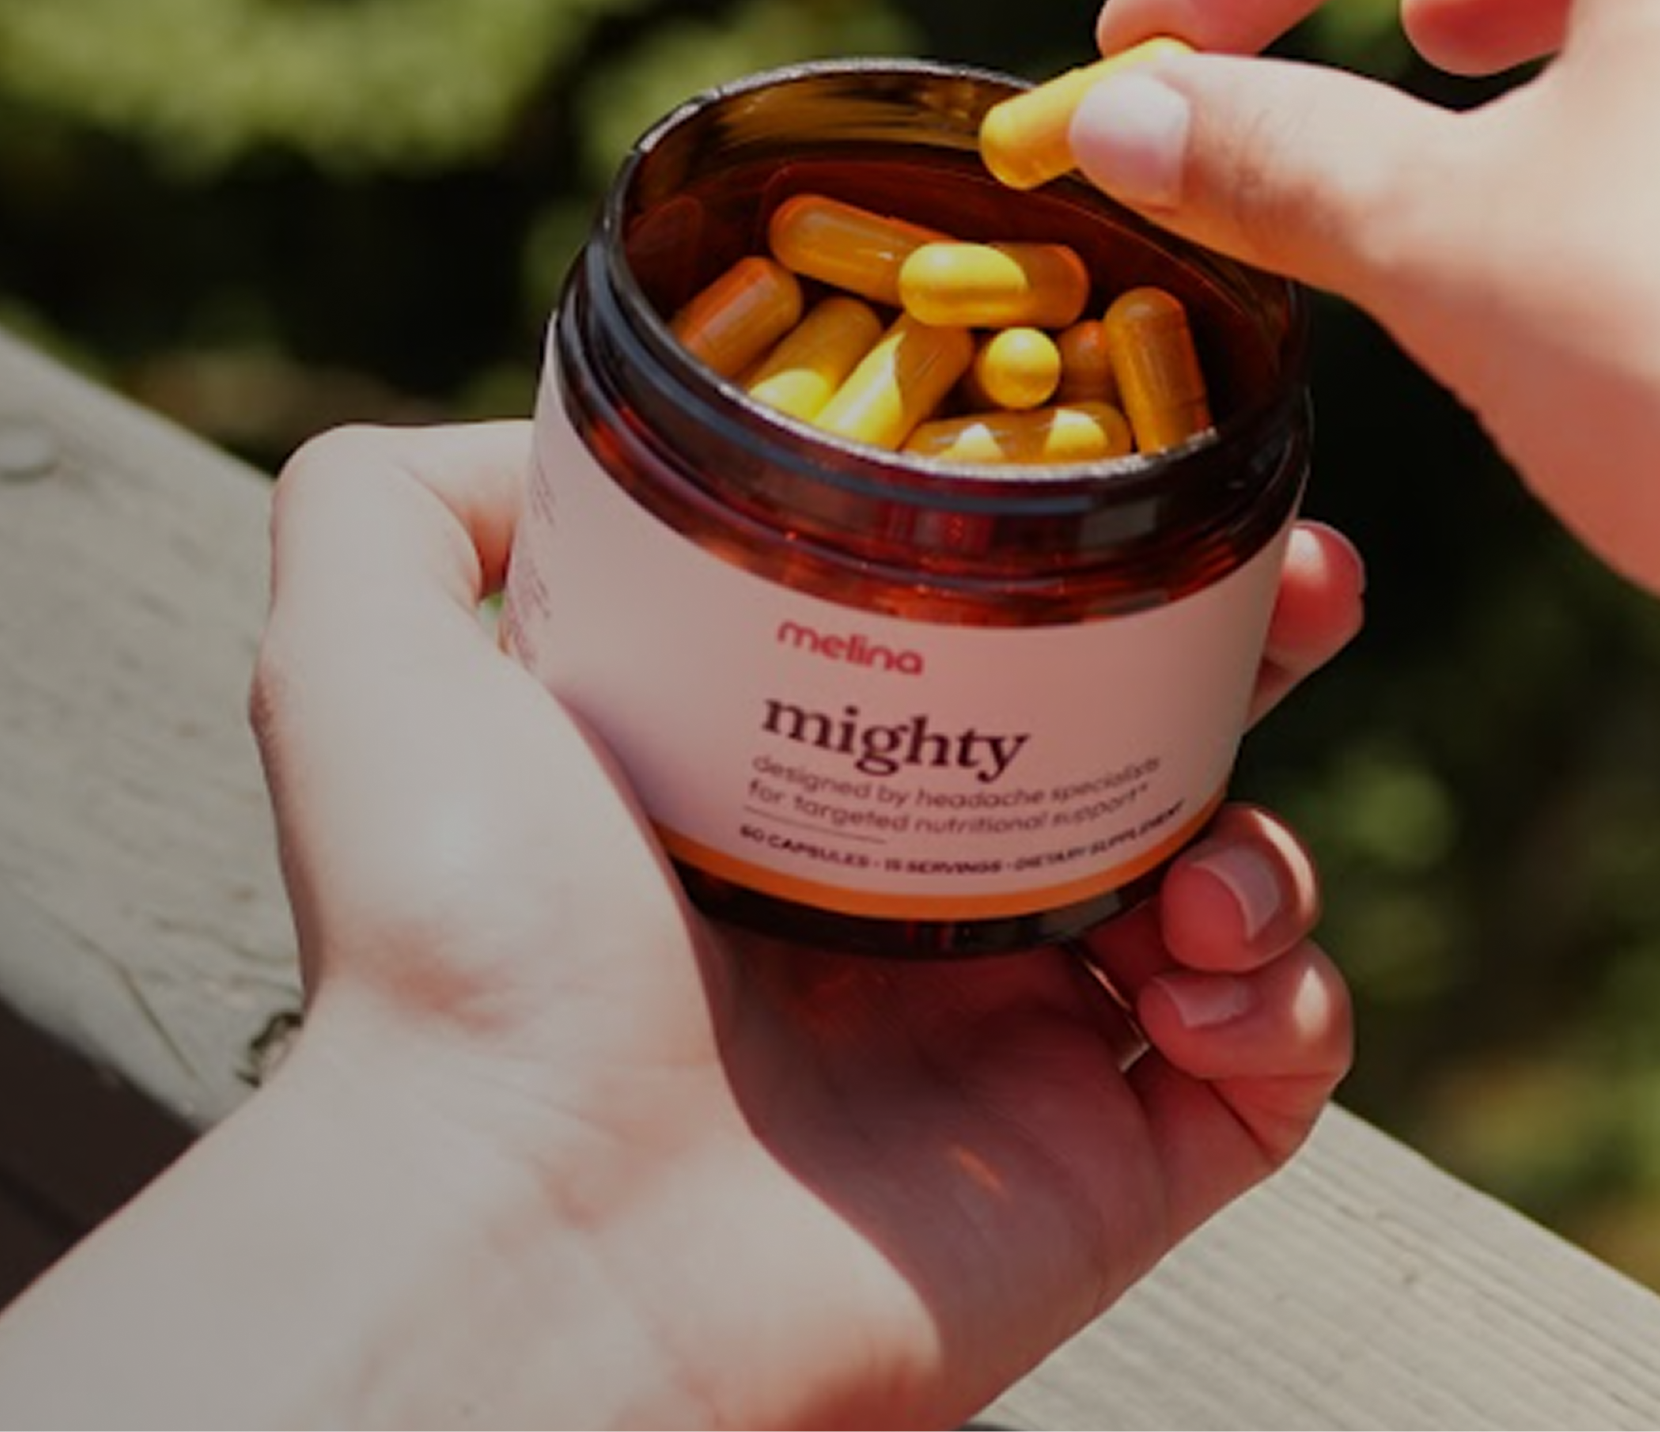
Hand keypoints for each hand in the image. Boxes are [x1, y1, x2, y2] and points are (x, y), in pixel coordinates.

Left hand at [250, 420, 1368, 1428]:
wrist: (535, 1225)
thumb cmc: (450, 953)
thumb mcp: (361, 658)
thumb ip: (395, 500)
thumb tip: (551, 434)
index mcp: (768, 785)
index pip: (963, 635)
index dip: (1070, 545)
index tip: (1143, 467)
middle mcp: (894, 909)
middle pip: (1128, 738)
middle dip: (1241, 645)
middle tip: (1298, 585)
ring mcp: (1005, 1046)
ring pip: (1227, 892)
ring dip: (1268, 842)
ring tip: (1204, 868)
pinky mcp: (1096, 1175)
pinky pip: (1274, 1073)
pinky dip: (1289, 1007)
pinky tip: (1205, 980)